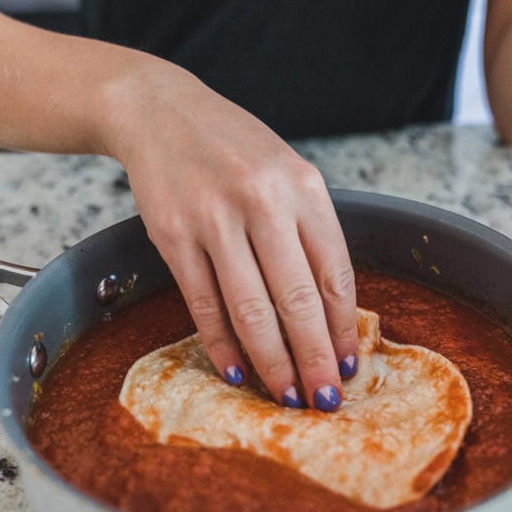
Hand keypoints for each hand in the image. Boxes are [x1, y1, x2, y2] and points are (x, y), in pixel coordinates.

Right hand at [106, 61, 358, 410]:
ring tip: (287, 396)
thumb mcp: (286, 173)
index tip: (351, 365)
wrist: (161, 111)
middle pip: (297, 300)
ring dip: (272, 362)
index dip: (345, 328)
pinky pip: (203, 303)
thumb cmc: (234, 148)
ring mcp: (214, 218)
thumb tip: (330, 313)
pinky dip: (221, 344)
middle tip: (325, 400)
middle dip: (315, 359)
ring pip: (250, 309)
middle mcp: (262, 201)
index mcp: (303, 186)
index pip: (335, 273)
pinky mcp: (173, 235)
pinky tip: (237, 371)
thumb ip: (309, 230)